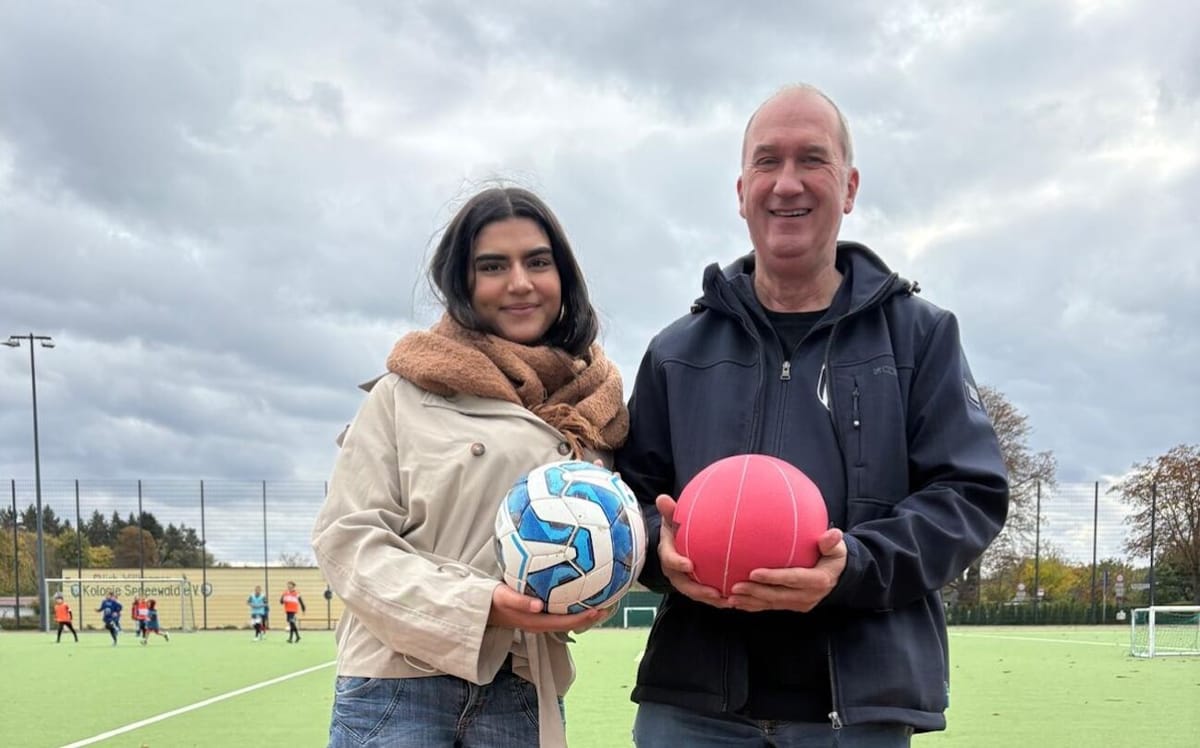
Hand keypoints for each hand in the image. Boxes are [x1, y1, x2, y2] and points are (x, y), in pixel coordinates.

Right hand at [488, 583, 606, 632]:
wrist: (481, 608)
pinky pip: (558, 612)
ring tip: (598, 600)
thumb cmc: (492, 600)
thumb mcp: (504, 597)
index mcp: (536, 622)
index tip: (598, 610)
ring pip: (565, 619)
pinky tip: (576, 593)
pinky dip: (570, 605)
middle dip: (588, 616)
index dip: (583, 618)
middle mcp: (540, 623)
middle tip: (607, 604)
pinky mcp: (536, 614)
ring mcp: (539, 620)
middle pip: (570, 623)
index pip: (565, 623)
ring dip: (581, 612)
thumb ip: (520, 601)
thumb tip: (539, 605)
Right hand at [655, 494, 729, 607]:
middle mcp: (674, 571)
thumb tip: (662, 498)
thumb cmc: (675, 528)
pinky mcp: (694, 586)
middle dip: (698, 591)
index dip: (677, 563)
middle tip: (714, 593)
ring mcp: (684, 580)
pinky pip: (705, 595)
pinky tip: (734, 600)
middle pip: (683, 584)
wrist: (675, 542)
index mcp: (667, 553)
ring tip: (728, 601)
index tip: (689, 565)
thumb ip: (669, 511)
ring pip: (695, 593)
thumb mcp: (671, 519)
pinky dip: (718, 599)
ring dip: (710, 599)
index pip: (669, 559)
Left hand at [727, 528, 846, 611]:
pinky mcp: (793, 606)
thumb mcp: (837, 549)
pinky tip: (737, 604)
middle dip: (755, 592)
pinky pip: (771, 606)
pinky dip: (754, 606)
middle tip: (734, 587)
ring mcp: (800, 603)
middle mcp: (808, 596)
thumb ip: (831, 542)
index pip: (792, 579)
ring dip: (751, 601)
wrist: (839, 576)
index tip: (753, 572)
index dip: (773, 577)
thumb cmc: (834, 556)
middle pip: (778, 595)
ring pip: (772, 603)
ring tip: (730, 598)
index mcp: (818, 580)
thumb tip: (834, 533)